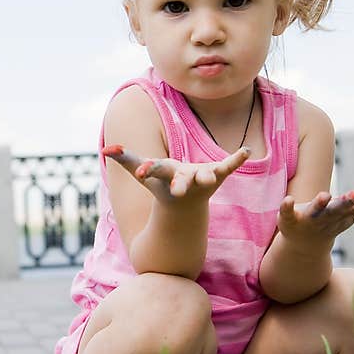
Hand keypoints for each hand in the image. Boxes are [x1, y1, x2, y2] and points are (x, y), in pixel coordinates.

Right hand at [102, 144, 249, 204]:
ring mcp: (202, 178)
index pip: (155, 171)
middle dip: (180, 184)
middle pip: (182, 181)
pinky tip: (246, 151)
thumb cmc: (160, 183)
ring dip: (210, 176)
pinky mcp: (217, 174)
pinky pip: (228, 166)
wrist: (185, 205)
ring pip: (206, 177)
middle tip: (178, 191)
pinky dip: (236, 159)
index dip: (148, 169)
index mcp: (166, 176)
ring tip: (213, 176)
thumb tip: (106, 149)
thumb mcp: (143, 171)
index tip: (141, 171)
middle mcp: (184, 180)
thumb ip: (126, 159)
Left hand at [277, 190, 353, 246]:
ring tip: (326, 195)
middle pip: (337, 208)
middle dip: (345, 202)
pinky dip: (286, 206)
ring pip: (315, 209)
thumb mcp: (348, 215)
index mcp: (340, 212)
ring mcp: (308, 217)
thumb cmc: (328, 222)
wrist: (303, 244)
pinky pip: (287, 212)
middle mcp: (326, 215)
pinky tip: (287, 199)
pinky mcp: (290, 219)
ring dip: (320, 203)